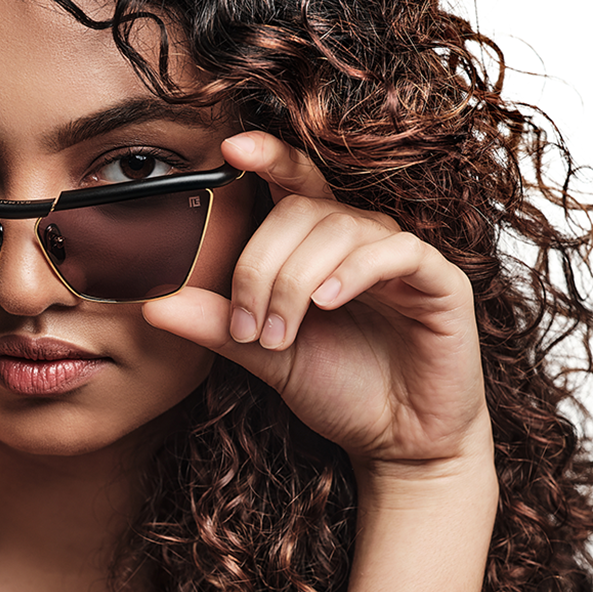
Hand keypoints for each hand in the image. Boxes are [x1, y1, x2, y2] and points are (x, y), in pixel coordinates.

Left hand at [143, 131, 490, 474]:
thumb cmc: (337, 388)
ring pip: (339, 229)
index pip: (292, 183)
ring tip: (279, 336)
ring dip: (295, 282)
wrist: (397, 441)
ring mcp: (400, 256)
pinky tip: (326, 303)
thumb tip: (153, 304)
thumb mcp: (264, 353)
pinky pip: (395, 252)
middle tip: (246, 327)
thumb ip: (216, 325)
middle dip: (259, 266)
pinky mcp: (439, 281)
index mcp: (317, 245)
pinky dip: (352, 272)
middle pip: (300, 211)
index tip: (229, 150)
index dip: (266, 157)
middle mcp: (359, 238)